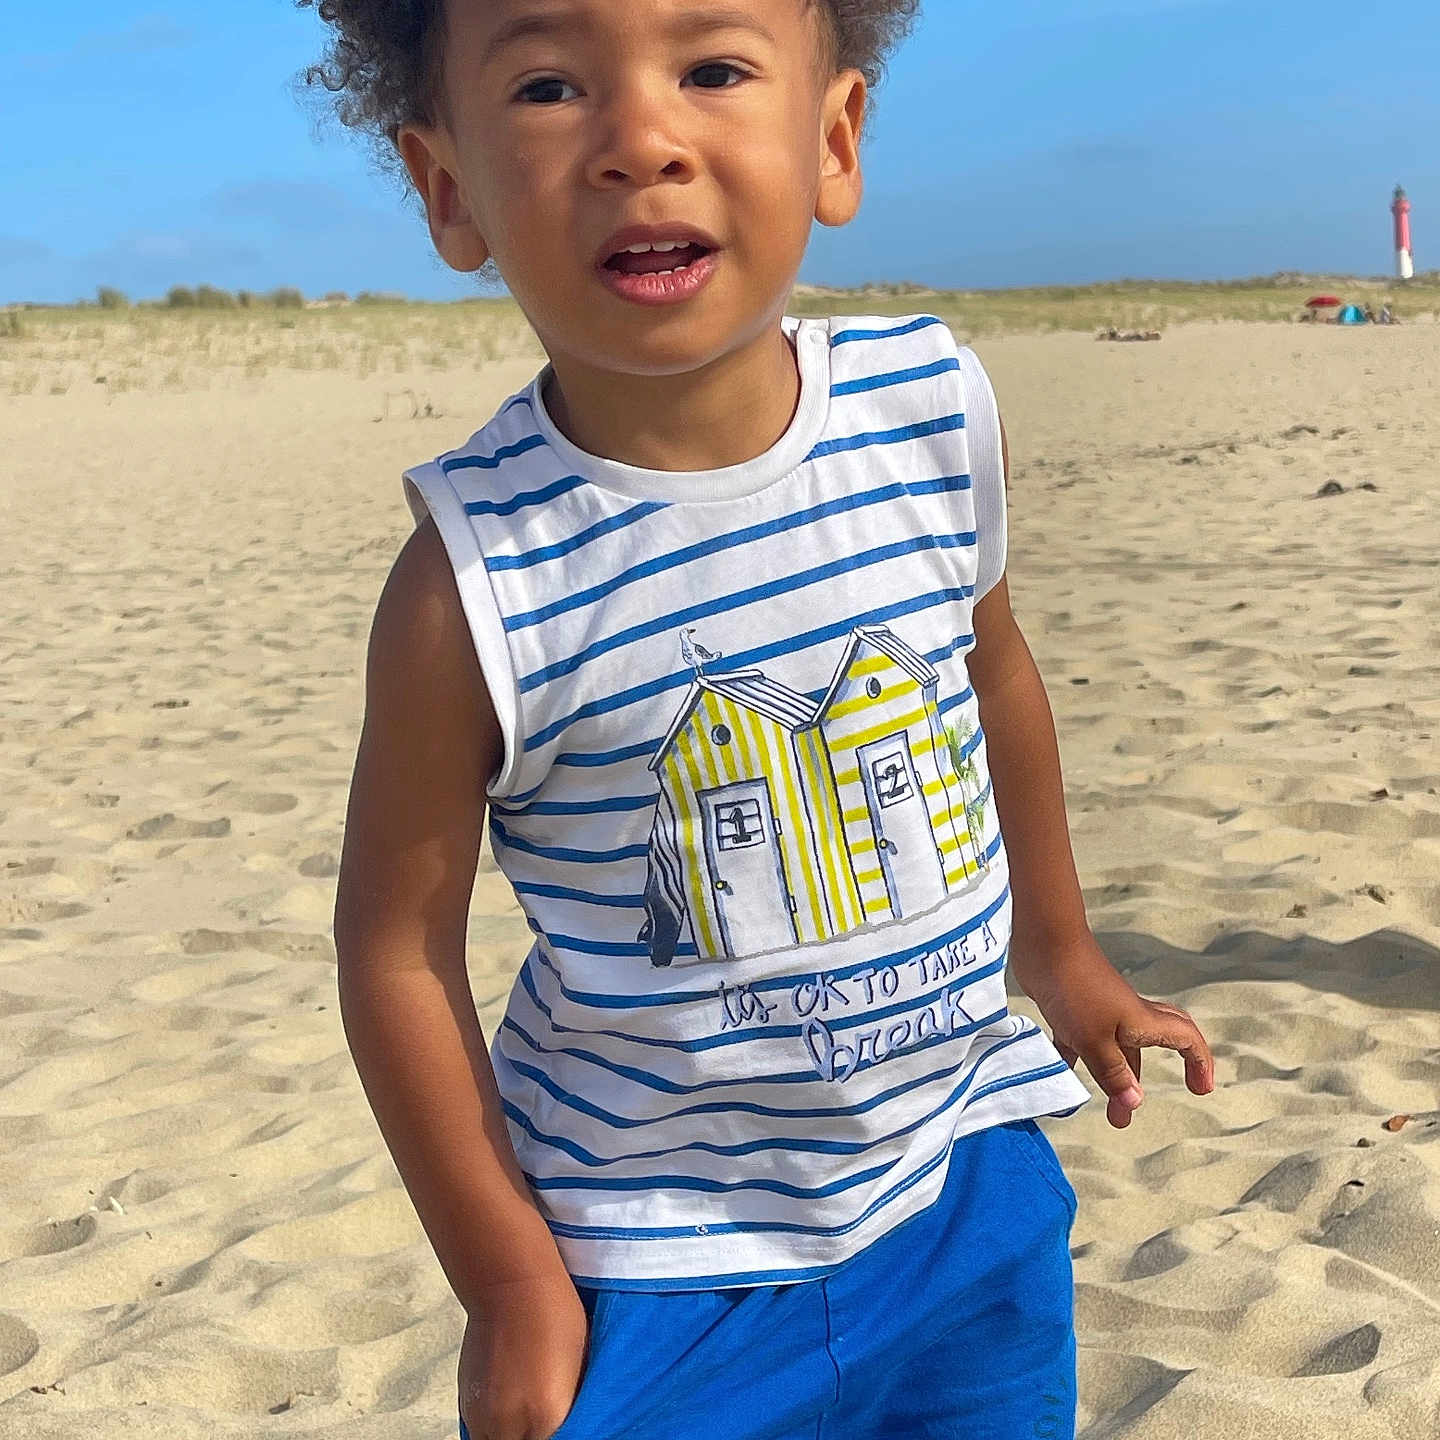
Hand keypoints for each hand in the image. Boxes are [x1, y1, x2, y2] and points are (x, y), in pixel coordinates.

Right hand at [458, 1272, 588, 1439]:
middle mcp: (511, 1425)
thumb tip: (573, 1421)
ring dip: (513, 1437)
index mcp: (548, 1416)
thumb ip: (572, 1406)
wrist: (511, 1285)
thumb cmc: (554, 1314)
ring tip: (526, 1417)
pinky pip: (482, 1435)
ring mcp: (484, 1418)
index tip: (565, 1426)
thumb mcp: (581, 1365)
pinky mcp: (466, 1407)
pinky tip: (509, 1411)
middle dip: (537, 1437)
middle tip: (547, 1423)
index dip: (564, 1435)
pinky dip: (496, 1430)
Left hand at [1018, 933, 1214, 1128]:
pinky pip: (1078, 1040)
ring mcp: (1097, 1009)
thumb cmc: (1075, 988)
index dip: (1199, 1063)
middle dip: (1144, 1079)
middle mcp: (1125, 1015)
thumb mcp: (1094, 1038)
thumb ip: (1113, 1071)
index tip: (1200, 1089)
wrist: (1043, 940)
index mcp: (1142, 1021)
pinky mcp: (1070, 1007)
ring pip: (1113, 1048)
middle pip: (1151, 1046)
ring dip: (1111, 1078)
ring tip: (1104, 1111)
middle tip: (1131, 1111)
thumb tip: (1134, 1102)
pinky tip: (1062, 1078)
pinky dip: (1075, 1059)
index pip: (1186, 1040)